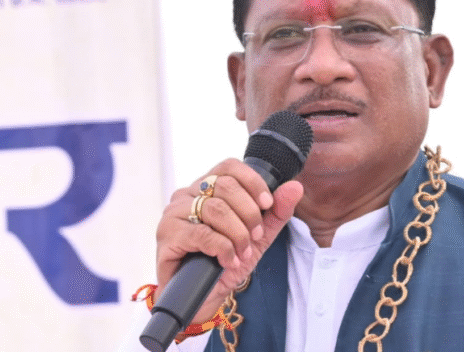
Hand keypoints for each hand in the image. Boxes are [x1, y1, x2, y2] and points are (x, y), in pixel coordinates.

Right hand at [154, 158, 303, 322]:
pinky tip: (228, 260)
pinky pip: (203, 234)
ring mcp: (174, 213)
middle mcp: (187, 194)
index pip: (229, 167)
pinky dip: (223, 249)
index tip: (267, 204)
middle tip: (255, 237)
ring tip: (243, 252)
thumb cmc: (227, 261)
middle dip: (250, 214)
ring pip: (216, 209)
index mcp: (207, 188)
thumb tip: (295, 187)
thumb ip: (277, 211)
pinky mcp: (168, 235)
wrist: (205, 296)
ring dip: (238, 234)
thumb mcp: (259, 236)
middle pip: (226, 186)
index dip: (253, 183)